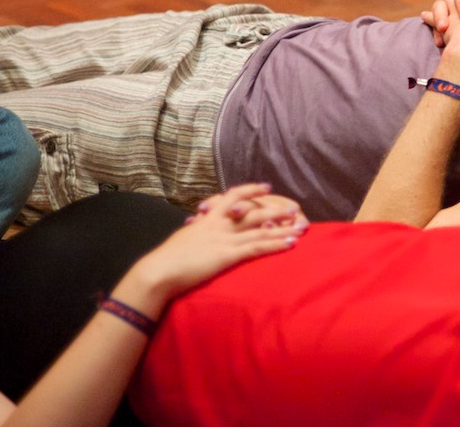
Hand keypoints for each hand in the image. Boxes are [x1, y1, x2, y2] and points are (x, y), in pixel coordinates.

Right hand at [125, 183, 306, 302]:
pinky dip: (276, 244)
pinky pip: (257, 247)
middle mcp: (220, 224)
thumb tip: (196, 229)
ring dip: (283, 227)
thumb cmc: (166, 259)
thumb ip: (196, 232)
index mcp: (208, 219)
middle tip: (295, 209)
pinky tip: (291, 244)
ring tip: (301, 226)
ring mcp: (225, 238)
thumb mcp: (183, 239)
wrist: (158, 271)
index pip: (233, 196)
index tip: (267, 187)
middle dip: (276, 209)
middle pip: (254, 211)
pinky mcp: (228, 255)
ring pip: (261, 228)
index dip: (251, 191)